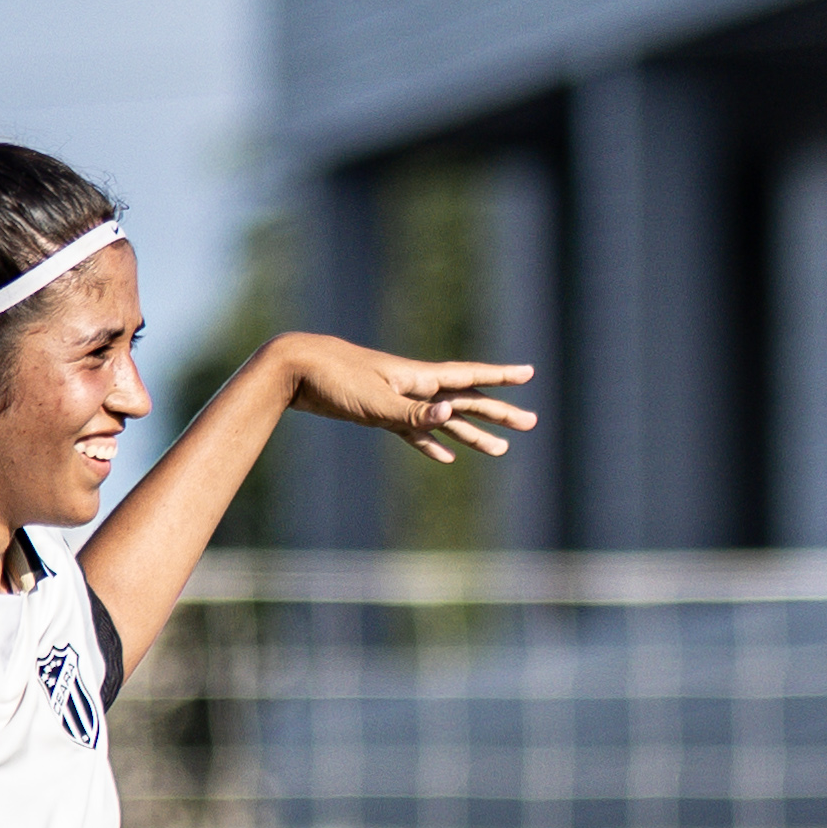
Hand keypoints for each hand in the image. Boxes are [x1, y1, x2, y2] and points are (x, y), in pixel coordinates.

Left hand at [274, 335, 535, 461]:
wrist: (295, 369)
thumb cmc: (335, 380)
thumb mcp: (375, 401)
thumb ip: (414, 413)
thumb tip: (450, 416)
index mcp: (419, 379)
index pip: (469, 377)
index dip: (500, 377)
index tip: (529, 373)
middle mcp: (415, 388)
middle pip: (467, 402)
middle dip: (498, 413)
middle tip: (530, 423)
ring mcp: (399, 402)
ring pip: (446, 421)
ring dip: (472, 435)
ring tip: (500, 451)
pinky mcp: (380, 415)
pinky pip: (416, 434)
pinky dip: (433, 445)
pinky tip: (446, 458)